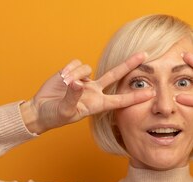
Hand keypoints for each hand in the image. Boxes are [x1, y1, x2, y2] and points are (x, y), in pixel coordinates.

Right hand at [26, 52, 155, 131]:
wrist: (40, 110)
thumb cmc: (55, 116)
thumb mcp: (65, 110)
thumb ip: (72, 97)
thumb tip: (78, 83)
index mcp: (97, 104)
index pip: (120, 100)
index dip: (135, 97)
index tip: (151, 93)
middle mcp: (94, 91)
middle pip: (115, 75)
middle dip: (130, 64)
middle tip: (145, 55)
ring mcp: (85, 80)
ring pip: (87, 68)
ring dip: (74, 75)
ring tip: (64, 85)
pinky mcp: (73, 72)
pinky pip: (76, 64)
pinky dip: (68, 70)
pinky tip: (61, 78)